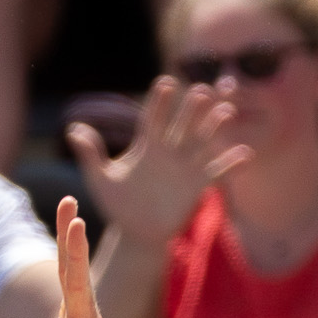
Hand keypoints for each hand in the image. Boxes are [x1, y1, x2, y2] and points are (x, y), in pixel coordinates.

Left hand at [55, 197, 162, 317]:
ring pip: (73, 279)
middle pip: (69, 277)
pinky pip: (81, 290)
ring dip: (70, 244)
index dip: (76, 256)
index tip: (77, 223)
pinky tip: (75, 235)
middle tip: (68, 201)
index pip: (76, 291)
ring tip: (69, 208)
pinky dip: (77, 261)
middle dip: (67, 239)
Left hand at [67, 76, 252, 248]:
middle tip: (202, 89)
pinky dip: (230, 164)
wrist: (136, 234)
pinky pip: (216, 172)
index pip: (153, 118)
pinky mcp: (197, 187)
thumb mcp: (100, 180)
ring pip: (203, 142)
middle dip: (192, 108)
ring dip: (214, 127)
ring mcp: (186, 168)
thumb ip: (91, 155)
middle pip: (183, 124)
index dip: (159, 102)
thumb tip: (73, 129)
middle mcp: (169, 152)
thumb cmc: (118, 206)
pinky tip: (244, 154)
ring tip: (226, 111)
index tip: (165, 83)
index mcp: (147, 146)